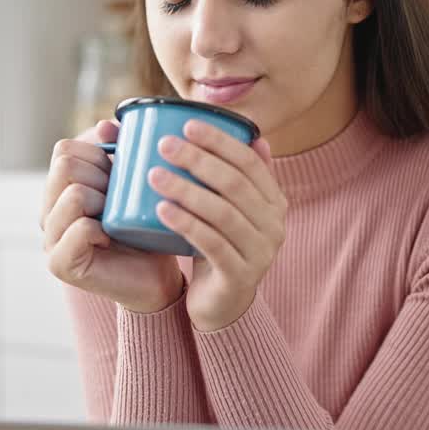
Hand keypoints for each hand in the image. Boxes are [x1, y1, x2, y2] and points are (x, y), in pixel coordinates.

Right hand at [41, 119, 184, 313]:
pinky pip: (78, 230)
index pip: (64, 149)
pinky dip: (100, 229)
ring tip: (117, 218)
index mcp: (59, 189)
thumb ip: (119, 152)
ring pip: (73, 195)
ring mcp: (50, 239)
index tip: (118, 175)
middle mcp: (47, 212)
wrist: (155, 276)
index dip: (97, 154)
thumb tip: (106, 126)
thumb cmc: (144, 227)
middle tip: (121, 200)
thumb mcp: (133, 183)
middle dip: (102, 177)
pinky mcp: (60, 264)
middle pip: (65, 167)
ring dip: (104, 202)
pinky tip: (112, 237)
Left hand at [149, 120, 286, 331]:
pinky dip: (186, 224)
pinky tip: (161, 210)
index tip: (187, 124)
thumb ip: (239, 177)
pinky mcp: (239, 276)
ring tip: (154, 175)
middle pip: (235, 184)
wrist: (222, 305)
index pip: (250, 163)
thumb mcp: (231, 210)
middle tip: (164, 145)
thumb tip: (253, 135)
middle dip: (198, 159)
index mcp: (274, 203)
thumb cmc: (220, 247)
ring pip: (222, 212)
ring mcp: (260, 253)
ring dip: (186, 189)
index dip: (220, 141)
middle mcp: (274, 226)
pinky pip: (212, 243)